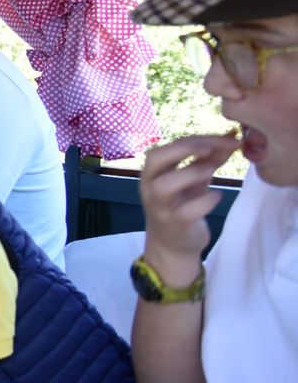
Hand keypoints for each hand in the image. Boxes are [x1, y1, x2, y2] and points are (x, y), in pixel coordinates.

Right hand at [139, 133, 237, 282]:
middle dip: (186, 149)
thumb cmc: (182, 207)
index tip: (229, 137)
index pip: (170, 145)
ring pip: (165, 185)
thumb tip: (232, 136)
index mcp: (154, 171)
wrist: (173, 246)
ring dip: (191, 173)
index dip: (199, 138)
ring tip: (212, 172)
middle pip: (156, 159)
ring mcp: (159, 206)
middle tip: (212, 149)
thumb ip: (210, 159)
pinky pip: (186, 211)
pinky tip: (216, 196)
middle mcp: (150, 186)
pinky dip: (205, 200)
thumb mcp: (195, 180)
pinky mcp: (173, 224)